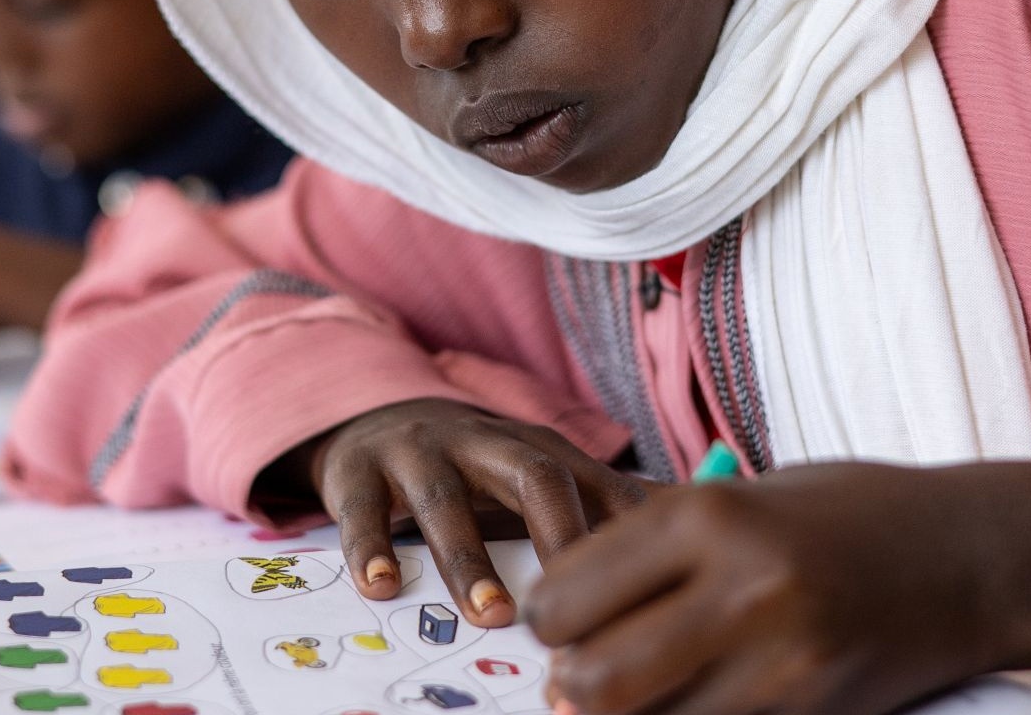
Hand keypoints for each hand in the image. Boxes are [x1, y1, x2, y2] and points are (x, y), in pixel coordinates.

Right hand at [298, 399, 649, 629]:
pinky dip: (371, 547)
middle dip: (559, 537)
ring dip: (469, 558)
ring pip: (445, 498)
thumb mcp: (532, 475)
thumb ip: (593, 508)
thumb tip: (672, 553)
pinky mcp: (358, 467)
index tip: (646, 596)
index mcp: (536, 447)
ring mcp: (418, 450)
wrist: (376, 416)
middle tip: (579, 604)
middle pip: (534, 477)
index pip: (593, 485)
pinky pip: (363, 508)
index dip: (622, 537)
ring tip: (491, 614)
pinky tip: (383, 587)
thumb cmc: (472, 468)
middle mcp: (482, 440)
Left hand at [526, 461, 1030, 714]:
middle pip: (594, 679)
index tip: (555, 623)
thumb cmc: (850, 514)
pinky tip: (695, 701)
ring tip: (638, 693)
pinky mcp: (817, 711)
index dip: (544, 619)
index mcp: (711, 515)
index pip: (567, 594)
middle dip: (567, 685)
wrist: (978, 555)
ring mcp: (784, 661)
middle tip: (575, 677)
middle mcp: (742, 587)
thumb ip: (657, 540)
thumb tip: (555, 596)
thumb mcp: (747, 495)